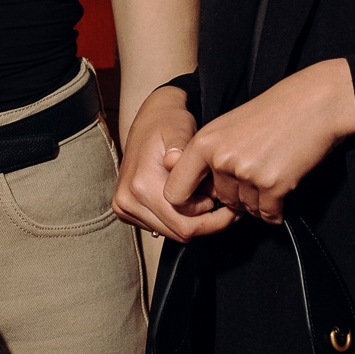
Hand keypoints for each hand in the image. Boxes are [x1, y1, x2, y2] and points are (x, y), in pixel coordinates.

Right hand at [113, 85, 234, 242]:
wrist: (149, 120)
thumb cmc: (169, 123)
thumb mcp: (180, 129)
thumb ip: (181, 150)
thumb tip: (174, 163)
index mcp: (140, 184)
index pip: (184, 224)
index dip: (213, 219)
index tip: (230, 204)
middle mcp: (127, 200)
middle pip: (178, 232)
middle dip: (207, 222)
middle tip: (225, 204)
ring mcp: (124, 207)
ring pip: (171, 233)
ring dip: (193, 220)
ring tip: (207, 196)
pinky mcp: (126, 210)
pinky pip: (161, 227)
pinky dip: (179, 217)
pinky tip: (190, 198)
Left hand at [164, 60, 354, 224]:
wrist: (316, 102)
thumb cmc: (276, 112)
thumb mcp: (229, 126)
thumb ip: (210, 156)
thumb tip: (203, 192)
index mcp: (204, 142)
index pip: (174, 192)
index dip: (190, 203)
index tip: (208, 200)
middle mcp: (220, 159)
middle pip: (220, 201)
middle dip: (238, 196)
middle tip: (258, 174)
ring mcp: (246, 173)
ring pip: (245, 209)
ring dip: (260, 200)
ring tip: (273, 171)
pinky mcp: (272, 185)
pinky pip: (268, 215)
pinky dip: (277, 210)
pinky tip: (285, 186)